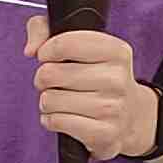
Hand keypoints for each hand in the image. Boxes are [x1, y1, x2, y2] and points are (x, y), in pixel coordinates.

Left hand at [24, 16, 155, 161]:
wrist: (131, 117)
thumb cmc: (95, 76)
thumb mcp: (80, 44)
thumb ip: (44, 29)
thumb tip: (31, 49)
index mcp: (116, 51)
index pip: (65, 43)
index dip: (46, 51)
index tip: (49, 56)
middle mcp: (118, 78)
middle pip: (49, 73)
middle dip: (43, 79)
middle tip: (57, 83)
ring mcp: (113, 107)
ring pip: (49, 100)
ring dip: (47, 102)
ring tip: (63, 101)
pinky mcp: (104, 133)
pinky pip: (55, 122)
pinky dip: (51, 120)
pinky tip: (65, 117)